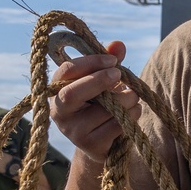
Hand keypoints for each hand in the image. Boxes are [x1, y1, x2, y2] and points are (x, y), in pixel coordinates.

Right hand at [49, 41, 141, 162]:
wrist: (104, 141)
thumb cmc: (104, 103)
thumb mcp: (105, 80)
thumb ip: (110, 62)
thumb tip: (118, 44)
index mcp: (58, 90)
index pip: (66, 71)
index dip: (90, 62)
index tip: (113, 60)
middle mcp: (58, 111)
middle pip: (72, 94)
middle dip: (98, 80)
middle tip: (119, 73)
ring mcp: (72, 131)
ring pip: (103, 110)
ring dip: (127, 99)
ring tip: (132, 97)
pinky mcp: (90, 145)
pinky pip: (116, 125)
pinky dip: (132, 114)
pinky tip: (132, 112)